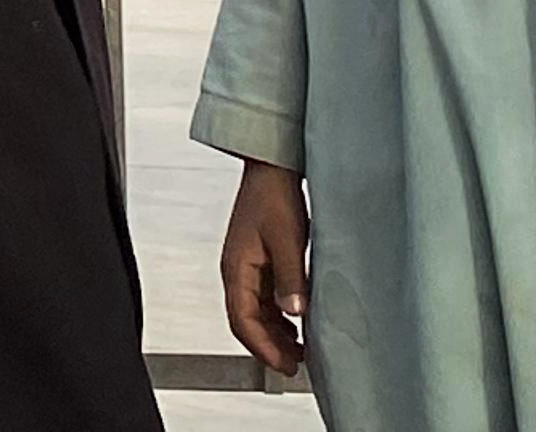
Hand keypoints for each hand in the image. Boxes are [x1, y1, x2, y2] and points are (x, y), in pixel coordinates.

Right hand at [219, 160, 308, 376]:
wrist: (272, 169)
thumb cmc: (274, 197)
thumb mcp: (287, 240)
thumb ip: (291, 278)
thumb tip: (294, 313)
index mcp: (236, 266)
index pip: (241, 319)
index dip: (263, 347)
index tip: (285, 365)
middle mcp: (236, 269)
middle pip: (245, 320)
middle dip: (268, 346)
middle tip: (296, 365)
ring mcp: (246, 266)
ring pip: (254, 312)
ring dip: (274, 333)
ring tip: (300, 349)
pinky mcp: (258, 262)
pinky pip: (262, 299)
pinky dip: (277, 317)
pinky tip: (296, 322)